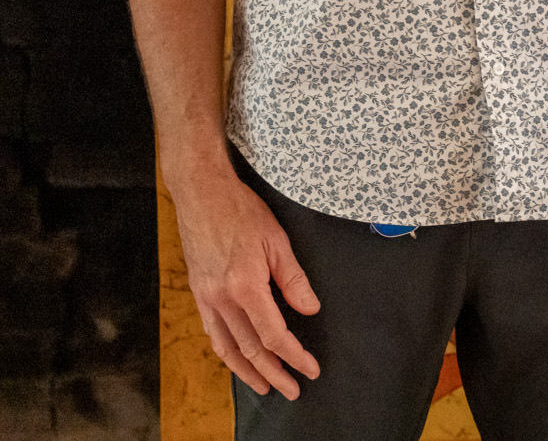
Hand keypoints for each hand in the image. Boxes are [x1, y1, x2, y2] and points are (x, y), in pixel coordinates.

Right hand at [174, 168, 319, 397]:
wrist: (202, 196)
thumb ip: (294, 280)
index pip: (273, 334)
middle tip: (292, 389)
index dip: (293, 355)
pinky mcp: (199, 294)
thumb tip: (310, 308)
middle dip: (274, 372)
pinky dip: (227, 351)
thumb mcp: (277, 241)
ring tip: (265, 385)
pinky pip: (212, 332)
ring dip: (247, 371)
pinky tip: (237, 360)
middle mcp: (221, 298)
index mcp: (245, 285)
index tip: (309, 369)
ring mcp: (206, 298)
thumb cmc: (242, 212)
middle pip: (250, 348)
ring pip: (227, 346)